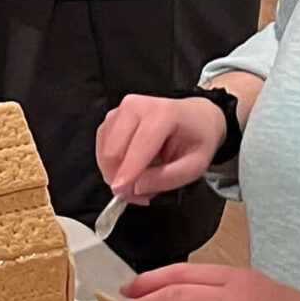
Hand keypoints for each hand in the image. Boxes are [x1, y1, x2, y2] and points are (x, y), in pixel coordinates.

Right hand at [96, 92, 225, 201]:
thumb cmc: (197, 139)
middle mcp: (136, 106)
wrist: (195, 117)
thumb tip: (136, 188)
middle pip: (114, 150)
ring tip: (137, 181)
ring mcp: (121, 111)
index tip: (121, 192)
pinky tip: (128, 169)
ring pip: (104, 151)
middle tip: (136, 194)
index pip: (139, 146)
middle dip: (119, 177)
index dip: (128, 172)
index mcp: (162, 113)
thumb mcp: (195, 165)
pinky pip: (102, 149)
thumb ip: (168, 178)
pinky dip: (111, 166)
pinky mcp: (111, 118)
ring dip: (115, 173)